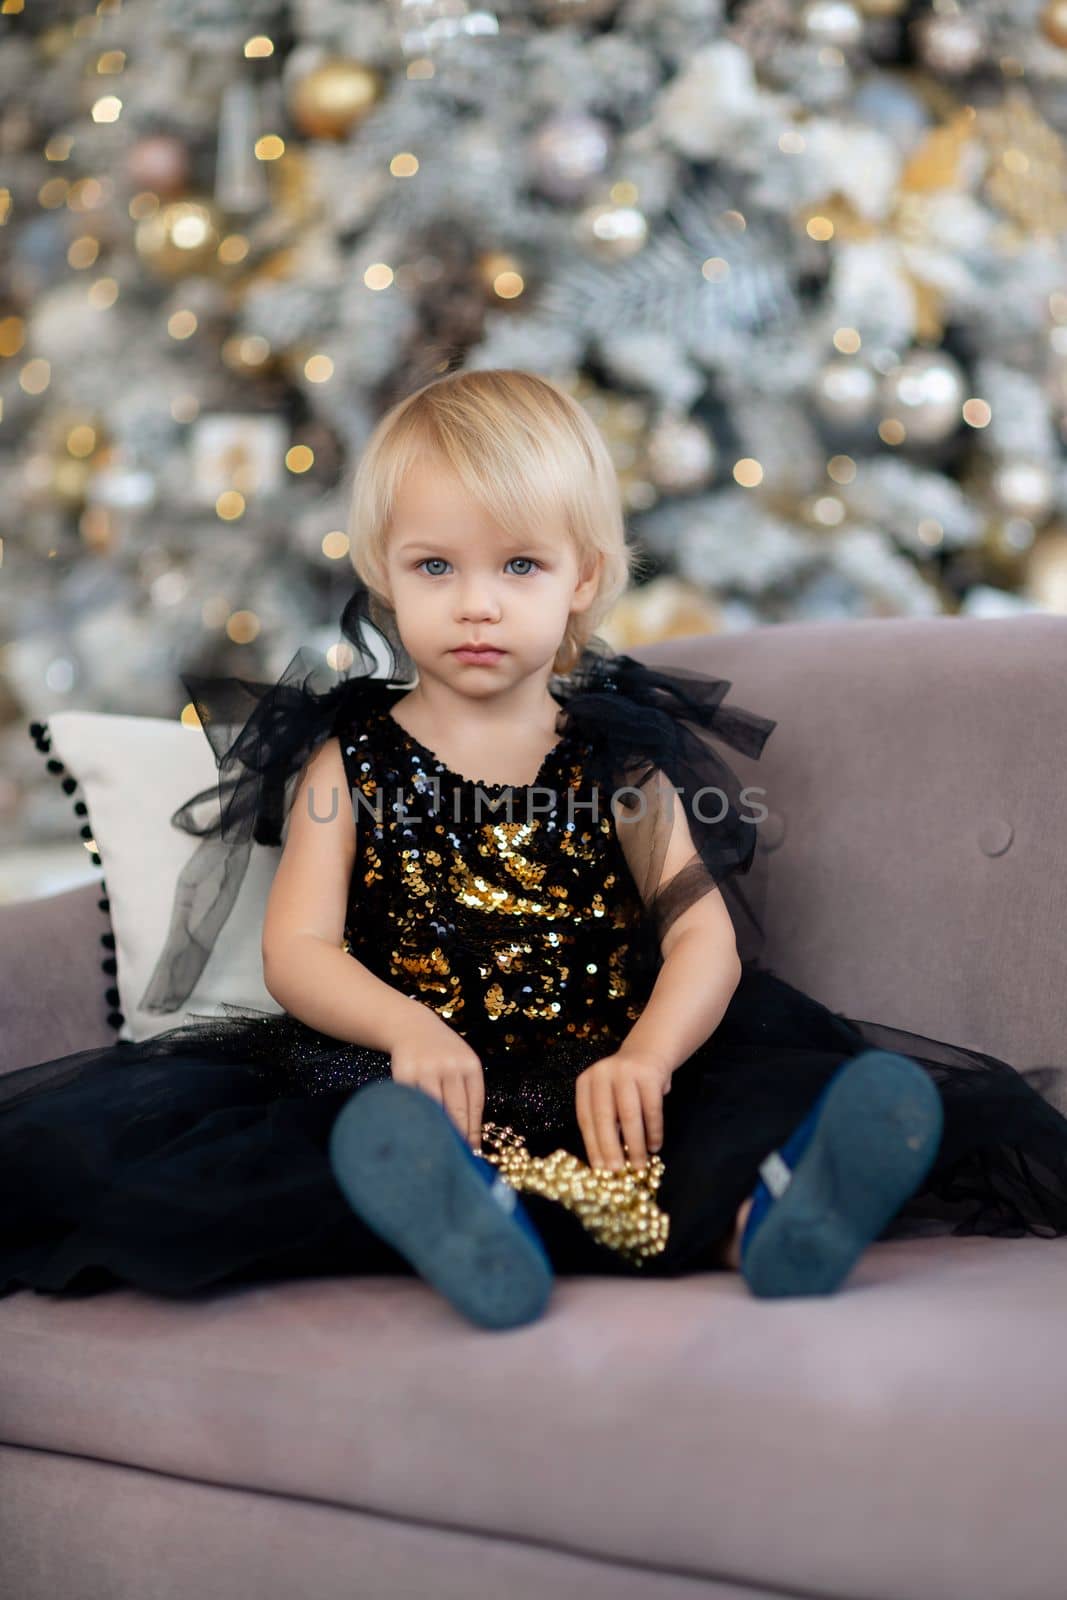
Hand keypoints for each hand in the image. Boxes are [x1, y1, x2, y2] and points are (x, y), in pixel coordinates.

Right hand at [388, 1008, 485, 1149]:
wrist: (411, 1025)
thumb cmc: (442, 1052)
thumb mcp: (462, 1064)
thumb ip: (467, 1093)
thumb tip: (470, 1138)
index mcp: (470, 1065)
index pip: (475, 1106)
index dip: (473, 1133)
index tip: (472, 1153)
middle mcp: (450, 1066)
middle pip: (456, 1111)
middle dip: (457, 1137)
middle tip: (456, 1159)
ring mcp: (426, 1069)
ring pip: (434, 1109)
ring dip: (435, 1131)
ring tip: (437, 1150)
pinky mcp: (404, 1073)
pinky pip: (412, 1102)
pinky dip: (415, 1119)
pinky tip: (416, 1131)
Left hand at [575, 1050, 672, 1172]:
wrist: (648, 1052)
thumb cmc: (624, 1084)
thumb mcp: (607, 1096)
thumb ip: (604, 1121)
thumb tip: (607, 1160)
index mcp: (586, 1082)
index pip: (586, 1118)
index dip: (592, 1145)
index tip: (599, 1168)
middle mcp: (603, 1074)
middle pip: (605, 1117)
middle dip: (610, 1148)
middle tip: (617, 1171)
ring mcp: (626, 1072)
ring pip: (629, 1116)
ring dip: (635, 1144)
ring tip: (639, 1165)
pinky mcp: (649, 1075)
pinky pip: (652, 1110)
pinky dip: (654, 1131)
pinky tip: (655, 1147)